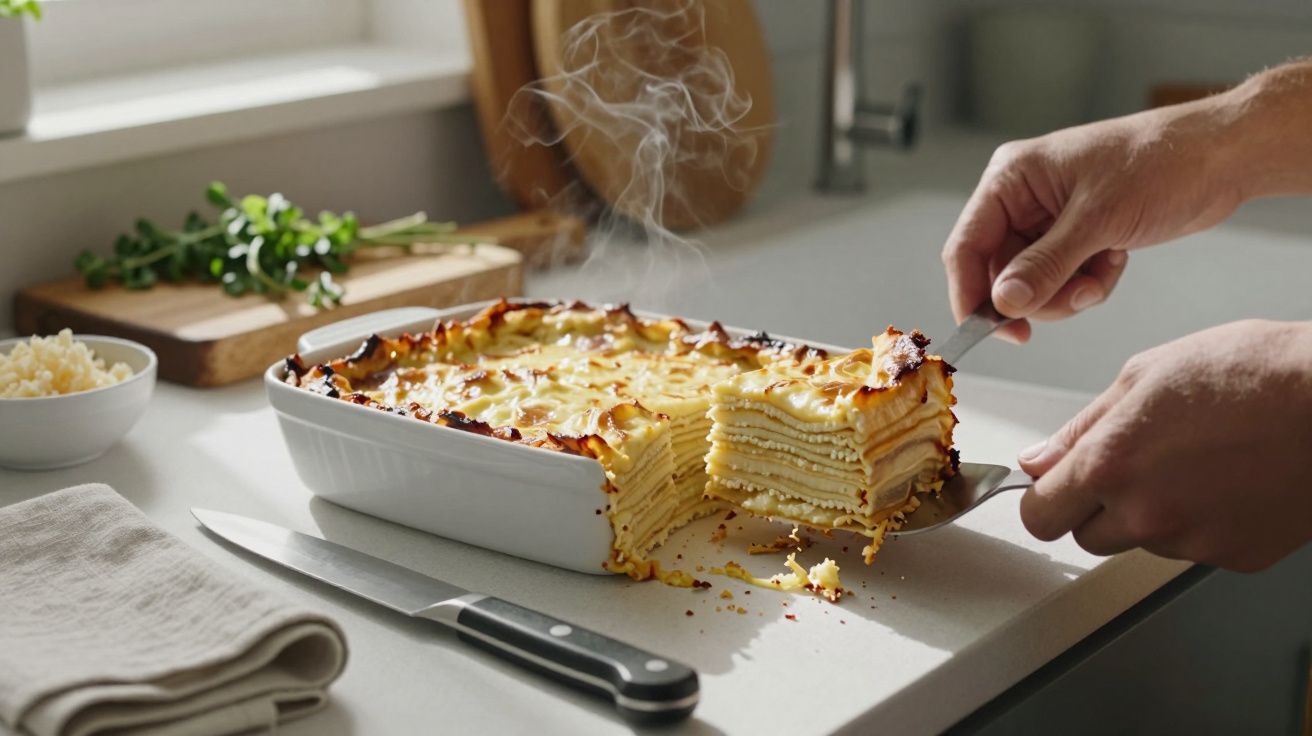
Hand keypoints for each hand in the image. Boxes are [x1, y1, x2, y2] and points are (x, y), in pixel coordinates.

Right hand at [941, 100, 1245, 342]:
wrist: (1221, 156)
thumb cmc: (1161, 162)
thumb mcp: (1097, 219)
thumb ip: (1044, 265)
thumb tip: (1003, 303)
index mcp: (1011, 178)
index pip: (966, 246)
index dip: (972, 294)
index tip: (991, 332)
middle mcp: (1022, 198)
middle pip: (999, 272)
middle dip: (1038, 294)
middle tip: (1075, 297)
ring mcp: (1048, 218)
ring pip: (1032, 282)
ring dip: (1067, 291)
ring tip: (1102, 274)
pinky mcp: (1076, 234)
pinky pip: (1061, 278)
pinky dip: (1088, 282)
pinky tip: (1115, 261)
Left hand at [1016, 320, 1311, 571]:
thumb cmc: (1252, 373)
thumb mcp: (1145, 376)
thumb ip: (1081, 428)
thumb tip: (1038, 459)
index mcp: (1111, 464)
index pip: (1040, 516)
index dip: (1044, 498)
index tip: (1054, 486)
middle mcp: (1146, 513)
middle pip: (1086, 536)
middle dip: (1097, 506)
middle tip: (1138, 462)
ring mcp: (1192, 541)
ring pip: (1141, 542)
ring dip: (1151, 514)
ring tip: (1195, 462)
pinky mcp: (1235, 557)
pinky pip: (1194, 549)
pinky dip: (1201, 523)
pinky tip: (1227, 481)